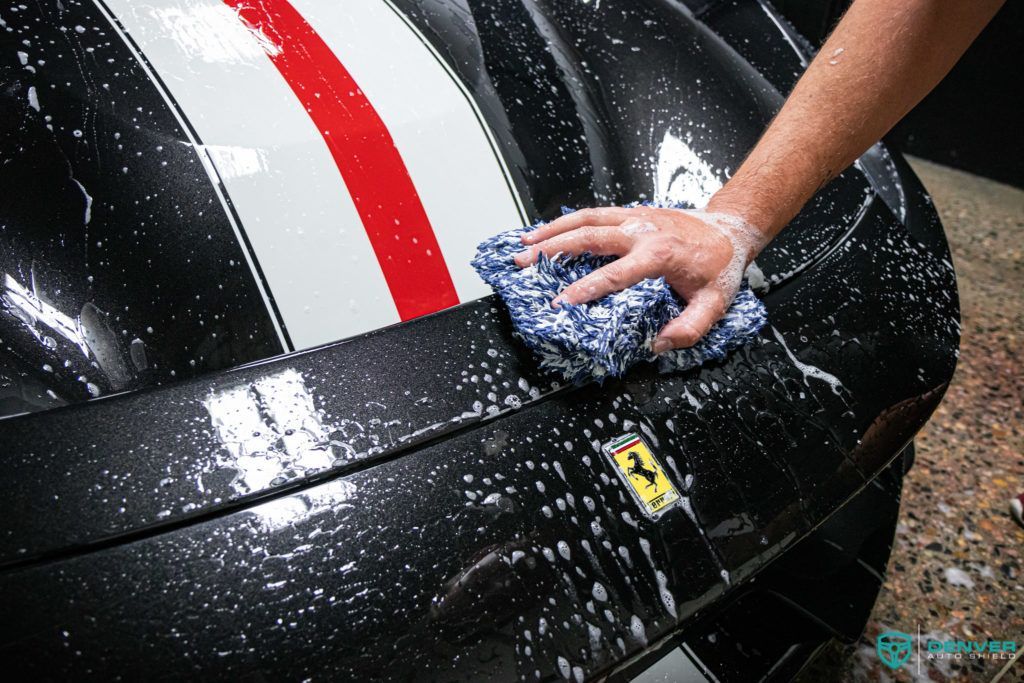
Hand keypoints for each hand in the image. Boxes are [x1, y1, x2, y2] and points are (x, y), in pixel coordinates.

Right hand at [513, 206, 763, 351]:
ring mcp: (636, 217)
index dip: (586, 287)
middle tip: (524, 263)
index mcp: (661, 254)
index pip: (616, 273)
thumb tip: (658, 345)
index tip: (562, 302)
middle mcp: (643, 231)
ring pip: (586, 218)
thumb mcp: (714, 304)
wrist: (730, 228)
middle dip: (553, 249)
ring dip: (552, 230)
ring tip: (524, 243)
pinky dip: (567, 222)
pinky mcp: (632, 213)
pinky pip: (594, 213)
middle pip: (590, 235)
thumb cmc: (720, 266)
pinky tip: (547, 232)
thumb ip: (689, 328)